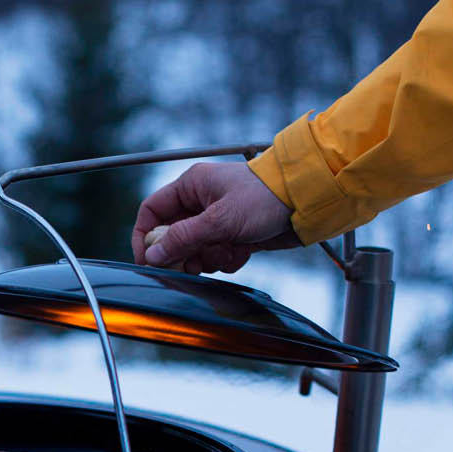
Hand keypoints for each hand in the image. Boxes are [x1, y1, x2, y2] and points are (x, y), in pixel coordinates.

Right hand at [131, 162, 299, 273]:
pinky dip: (227, 260)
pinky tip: (244, 251)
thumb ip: (183, 239)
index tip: (148, 261)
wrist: (307, 202)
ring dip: (210, 259)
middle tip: (195, 264)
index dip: (145, 238)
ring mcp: (217, 220)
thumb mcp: (220, 220)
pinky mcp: (233, 235)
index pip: (151, 212)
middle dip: (184, 254)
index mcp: (191, 187)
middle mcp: (200, 203)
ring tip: (229, 251)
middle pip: (172, 237)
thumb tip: (153, 256)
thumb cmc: (266, 198)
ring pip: (195, 251)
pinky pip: (216, 256)